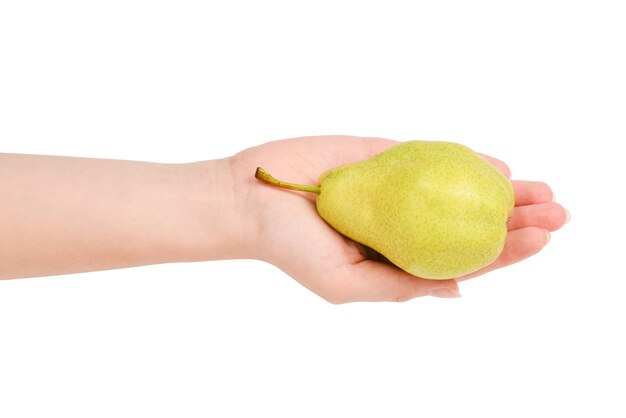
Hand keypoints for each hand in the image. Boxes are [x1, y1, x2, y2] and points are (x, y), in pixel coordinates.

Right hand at [231, 136, 568, 302]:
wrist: (250, 197)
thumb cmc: (289, 247)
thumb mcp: (343, 284)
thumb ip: (398, 287)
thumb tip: (459, 292)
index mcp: (397, 258)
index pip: (461, 258)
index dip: (504, 252)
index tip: (540, 240)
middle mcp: (404, 224)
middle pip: (469, 222)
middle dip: (516, 220)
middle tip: (558, 213)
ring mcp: (397, 189)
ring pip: (458, 188)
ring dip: (502, 189)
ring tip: (543, 190)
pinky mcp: (384, 157)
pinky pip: (431, 156)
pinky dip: (465, 159)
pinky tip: (497, 164)